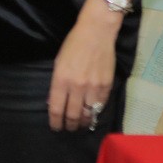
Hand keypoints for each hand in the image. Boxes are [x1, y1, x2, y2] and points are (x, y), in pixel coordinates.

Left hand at [48, 2, 120, 131]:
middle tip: (68, 129)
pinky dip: (95, 112)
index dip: (55, 121)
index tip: (55, 127)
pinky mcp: (107, 86)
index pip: (56, 108)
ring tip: (80, 125)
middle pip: (72, 115)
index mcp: (61, 79)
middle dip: (69, 125)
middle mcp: (77, 86)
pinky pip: (100, 105)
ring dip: (83, 122)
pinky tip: (91, 113)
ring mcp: (93, 87)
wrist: (96, 33)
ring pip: (88, 114)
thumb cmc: (73, 45)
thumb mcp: (58, 63)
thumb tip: (55, 102)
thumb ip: (57, 84)